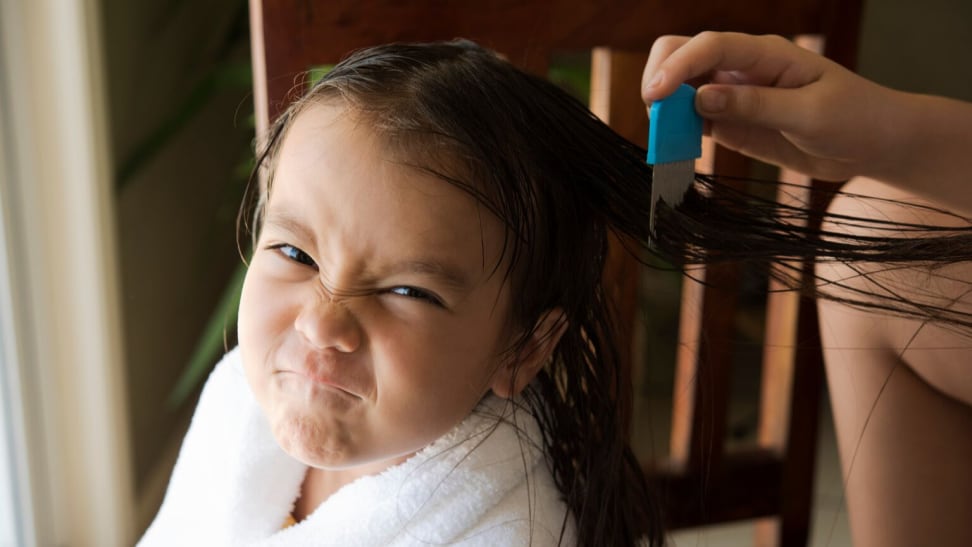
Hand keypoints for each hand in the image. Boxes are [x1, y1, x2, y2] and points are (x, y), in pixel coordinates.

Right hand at [641, 32, 899, 181]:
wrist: (873, 143)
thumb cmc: (855, 118)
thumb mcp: (810, 113)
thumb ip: (755, 104)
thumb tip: (701, 99)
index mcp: (766, 53)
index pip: (710, 46)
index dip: (677, 67)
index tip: (656, 97)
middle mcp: (742, 67)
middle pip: (683, 54)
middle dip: (661, 80)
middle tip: (657, 119)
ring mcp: (733, 94)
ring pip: (681, 89)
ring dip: (665, 111)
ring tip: (665, 141)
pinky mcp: (731, 122)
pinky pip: (692, 121)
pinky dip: (677, 132)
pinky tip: (677, 149)